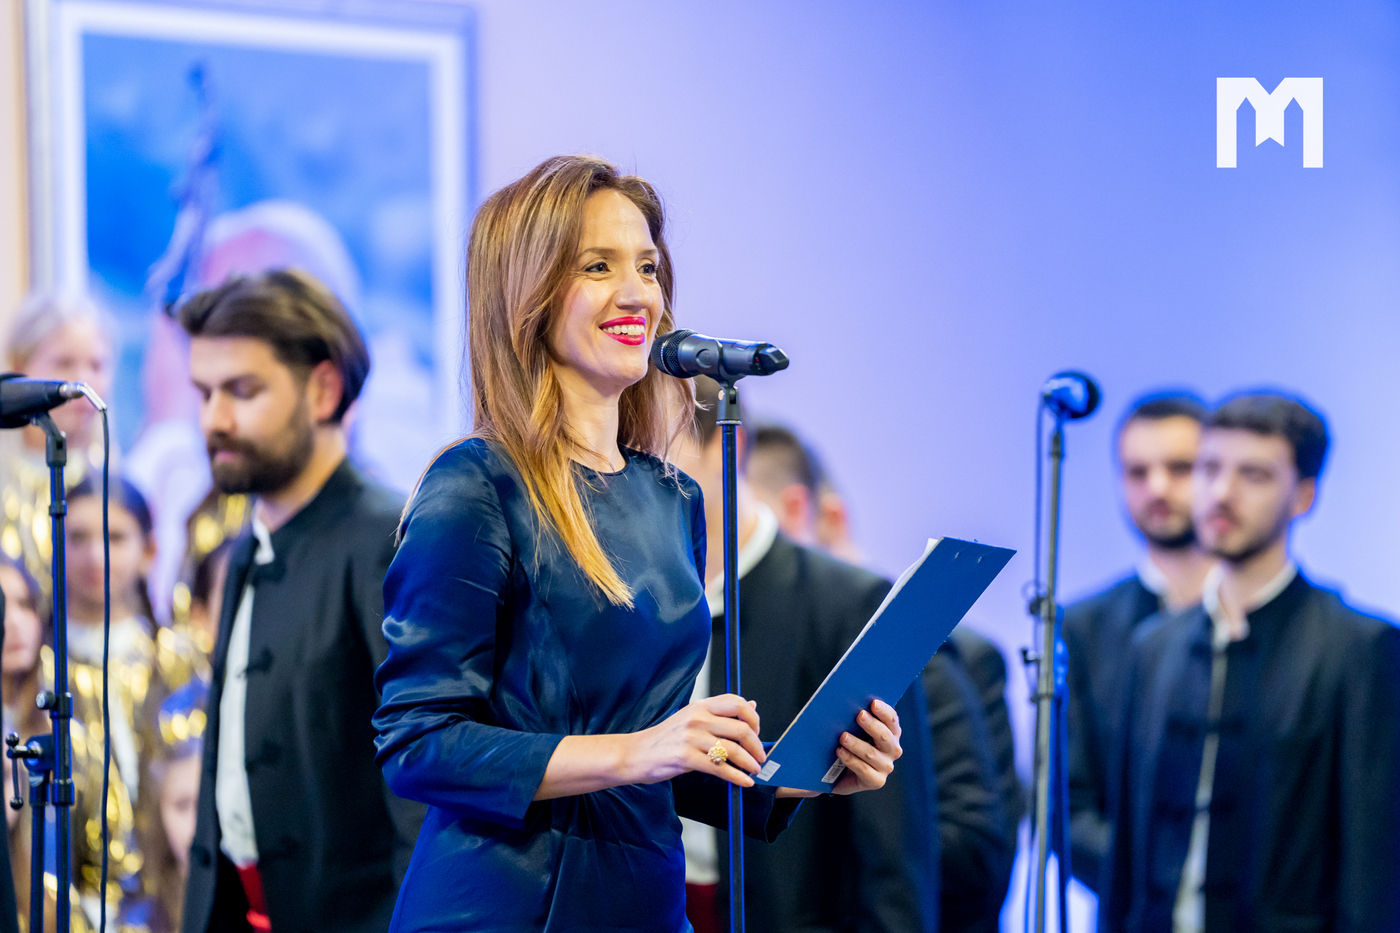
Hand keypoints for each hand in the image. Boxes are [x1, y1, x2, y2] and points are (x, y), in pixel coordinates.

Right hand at [625, 694, 765, 787]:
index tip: (757, 732)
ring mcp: (691, 737)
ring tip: (754, 770)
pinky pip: (720, 768)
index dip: (753, 718)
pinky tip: (744, 782)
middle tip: (760, 757)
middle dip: (757, 745)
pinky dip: (737, 777)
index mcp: (700, 706)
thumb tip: (752, 705)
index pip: (736, 702)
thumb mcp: (691, 718)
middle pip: (741, 727)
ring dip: (750, 763)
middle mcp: (697, 718)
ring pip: (733, 750)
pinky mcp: (686, 758)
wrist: (635, 753)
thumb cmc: (665, 738)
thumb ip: (720, 713)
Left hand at [829, 698, 901, 794]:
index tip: (873, 703)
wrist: (839, 773)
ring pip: (872, 754)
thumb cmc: (849, 744)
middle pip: (885, 736)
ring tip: (843, 736)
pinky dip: (851, 760)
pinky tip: (840, 752)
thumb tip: (848, 703)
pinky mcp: (876, 781)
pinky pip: (864, 770)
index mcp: (892, 733)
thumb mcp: (855, 729)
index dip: (884, 711)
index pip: (892, 720)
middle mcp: (892, 750)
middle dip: (872, 725)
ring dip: (857, 744)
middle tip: (859, 716)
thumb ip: (857, 718)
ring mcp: (886, 766)